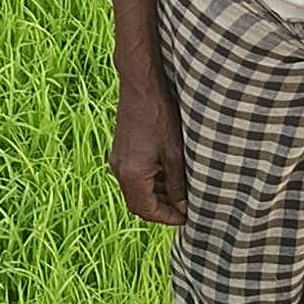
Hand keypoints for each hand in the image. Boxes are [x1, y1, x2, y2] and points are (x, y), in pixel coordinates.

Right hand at [109, 75, 187, 225]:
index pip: (147, 211)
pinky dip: (150, 181)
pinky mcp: (121, 151)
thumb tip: (183, 207)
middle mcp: (119, 171)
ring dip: (157, 195)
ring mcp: (118, 160)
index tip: (186, 217)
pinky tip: (169, 173)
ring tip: (181, 190)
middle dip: (161, 209)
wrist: (140, 86)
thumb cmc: (159, 116)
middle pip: (138, 204)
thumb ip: (177, 184)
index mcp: (132, 174)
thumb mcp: (175, 153)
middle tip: (185, 208)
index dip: (167, 218)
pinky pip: (133, 177)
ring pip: (136, 191)